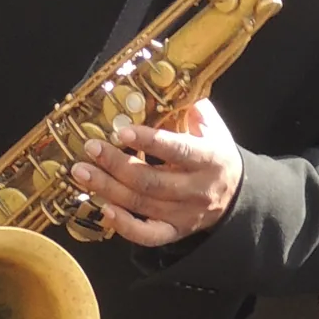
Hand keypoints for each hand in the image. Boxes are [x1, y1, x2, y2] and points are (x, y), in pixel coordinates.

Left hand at [70, 98, 243, 246]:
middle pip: (152, 181)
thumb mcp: (213, 128)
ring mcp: (186, 215)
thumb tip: (164, 81)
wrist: (236, 196)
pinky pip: (148, 236)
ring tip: (81, 172)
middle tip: (91, 148)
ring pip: (142, 205)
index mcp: (210, 159)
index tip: (122, 132)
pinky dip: (124, 226)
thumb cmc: (216, 155)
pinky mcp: (175, 232)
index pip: (179, 150)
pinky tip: (104, 209)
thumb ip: (191, 107)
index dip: (150, 141)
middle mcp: (198, 190)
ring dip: (108, 189)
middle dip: (116, 165)